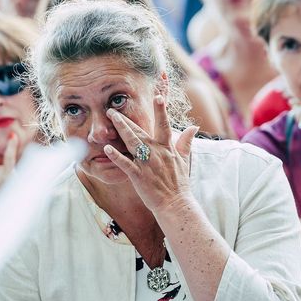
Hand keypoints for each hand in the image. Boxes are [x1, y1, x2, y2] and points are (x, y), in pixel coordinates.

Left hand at [104, 95, 198, 212]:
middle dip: (126, 120)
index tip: (157, 97)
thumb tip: (194, 126)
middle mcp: (157, 153)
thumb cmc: (179, 183)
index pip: (164, 125)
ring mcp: (147, 164)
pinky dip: (116, 157)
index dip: (161, 111)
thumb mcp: (185, 160)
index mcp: (167, 148)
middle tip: (112, 110)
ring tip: (111, 119)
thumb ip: (186, 142)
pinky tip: (106, 149)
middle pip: (141, 132)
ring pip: (132, 143)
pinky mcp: (139, 176)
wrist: (176, 204)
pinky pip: (125, 164)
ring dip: (121, 130)